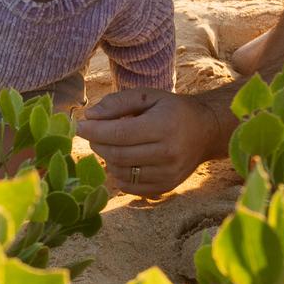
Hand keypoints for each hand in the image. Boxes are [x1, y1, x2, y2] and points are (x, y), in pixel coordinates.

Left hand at [77, 88, 219, 196]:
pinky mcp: (166, 188)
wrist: (204, 130)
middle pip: (118, 155)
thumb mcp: (147, 96)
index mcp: (163, 126)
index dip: (95, 131)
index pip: (120, 134)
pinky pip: (131, 187)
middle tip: (91, 133)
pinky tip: (120, 158)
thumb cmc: (171, 109)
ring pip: (122, 173)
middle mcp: (168, 153)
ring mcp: (168, 174)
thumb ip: (117, 103)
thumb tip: (90, 116)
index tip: (80, 125)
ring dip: (107, 158)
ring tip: (108, 143)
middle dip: (97, 144)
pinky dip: (118, 174)